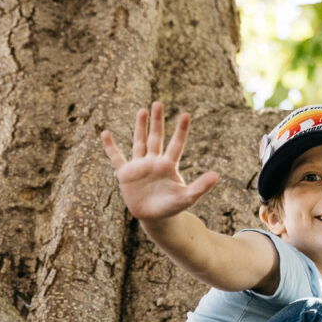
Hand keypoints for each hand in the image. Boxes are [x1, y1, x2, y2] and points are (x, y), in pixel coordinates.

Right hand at [101, 103, 217, 221]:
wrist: (155, 218)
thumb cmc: (172, 207)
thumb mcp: (187, 197)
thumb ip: (200, 186)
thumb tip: (216, 175)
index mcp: (168, 165)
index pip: (176, 144)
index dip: (180, 130)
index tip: (186, 115)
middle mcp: (154, 162)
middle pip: (156, 138)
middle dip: (157, 121)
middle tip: (158, 103)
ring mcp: (139, 166)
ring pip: (139, 143)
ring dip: (140, 127)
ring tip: (142, 110)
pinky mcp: (125, 174)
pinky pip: (116, 158)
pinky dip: (110, 147)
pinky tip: (104, 133)